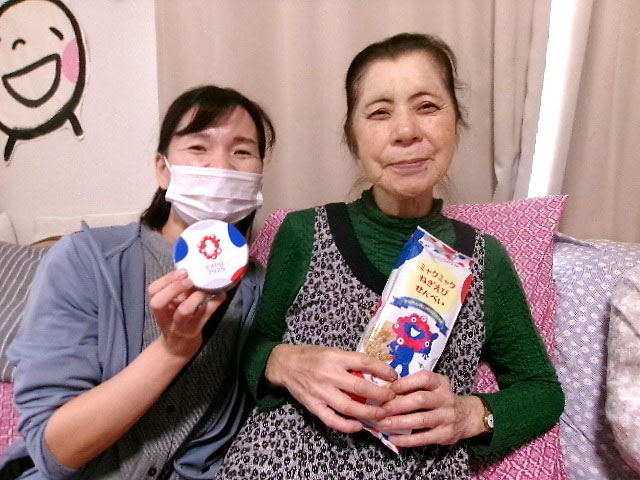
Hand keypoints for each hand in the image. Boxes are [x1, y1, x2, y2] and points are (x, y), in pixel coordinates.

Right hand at [148, 269, 225, 360]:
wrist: (177, 349)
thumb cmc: (175, 321)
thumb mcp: (172, 306)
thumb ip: (178, 291)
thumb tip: (194, 270)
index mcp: (160, 307)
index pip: (153, 291)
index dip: (165, 280)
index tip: (182, 272)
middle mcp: (166, 316)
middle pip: (159, 302)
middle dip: (174, 288)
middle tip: (190, 280)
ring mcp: (181, 325)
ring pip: (183, 311)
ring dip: (195, 297)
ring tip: (204, 289)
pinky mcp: (195, 330)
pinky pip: (205, 315)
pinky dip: (215, 303)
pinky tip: (222, 295)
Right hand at [266, 344, 397, 432]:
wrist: (285, 365)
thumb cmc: (312, 356)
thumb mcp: (332, 351)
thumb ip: (350, 362)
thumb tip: (376, 372)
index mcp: (335, 357)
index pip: (363, 362)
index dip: (381, 370)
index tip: (394, 377)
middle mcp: (328, 374)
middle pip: (359, 387)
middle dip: (380, 395)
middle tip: (392, 398)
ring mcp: (320, 392)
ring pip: (348, 406)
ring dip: (368, 412)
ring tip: (382, 415)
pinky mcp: (313, 406)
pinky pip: (332, 420)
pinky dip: (347, 426)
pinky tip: (359, 425)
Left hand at [377, 370, 484, 446]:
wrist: (466, 416)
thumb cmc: (440, 398)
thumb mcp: (433, 386)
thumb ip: (415, 385)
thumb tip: (385, 388)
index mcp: (440, 383)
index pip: (424, 378)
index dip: (405, 383)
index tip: (388, 389)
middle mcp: (445, 398)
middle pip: (420, 400)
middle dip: (397, 405)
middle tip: (380, 409)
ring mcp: (446, 417)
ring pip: (421, 420)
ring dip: (399, 422)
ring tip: (382, 424)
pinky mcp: (445, 435)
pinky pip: (423, 438)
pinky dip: (407, 439)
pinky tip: (393, 438)